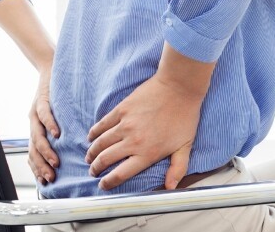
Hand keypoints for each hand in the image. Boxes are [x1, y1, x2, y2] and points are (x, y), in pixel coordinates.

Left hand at [28, 66, 59, 184]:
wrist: (50, 68)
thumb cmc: (59, 94)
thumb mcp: (59, 117)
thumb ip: (62, 132)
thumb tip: (75, 148)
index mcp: (37, 130)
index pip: (33, 155)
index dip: (38, 169)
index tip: (47, 182)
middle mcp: (33, 124)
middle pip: (33, 151)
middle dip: (41, 166)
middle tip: (51, 177)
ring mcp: (36, 113)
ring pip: (37, 137)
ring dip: (46, 152)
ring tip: (55, 162)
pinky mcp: (42, 101)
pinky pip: (44, 116)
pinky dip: (51, 125)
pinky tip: (58, 134)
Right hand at [85, 72, 205, 190]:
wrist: (179, 88)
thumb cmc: (185, 116)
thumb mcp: (185, 146)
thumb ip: (178, 168)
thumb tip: (171, 186)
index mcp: (147, 153)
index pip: (121, 174)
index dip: (108, 182)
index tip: (103, 185)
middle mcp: (133, 141)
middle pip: (105, 159)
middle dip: (96, 169)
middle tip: (93, 172)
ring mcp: (125, 125)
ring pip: (101, 143)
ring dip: (92, 153)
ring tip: (89, 158)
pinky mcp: (121, 110)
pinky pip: (102, 124)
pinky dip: (94, 133)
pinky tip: (91, 137)